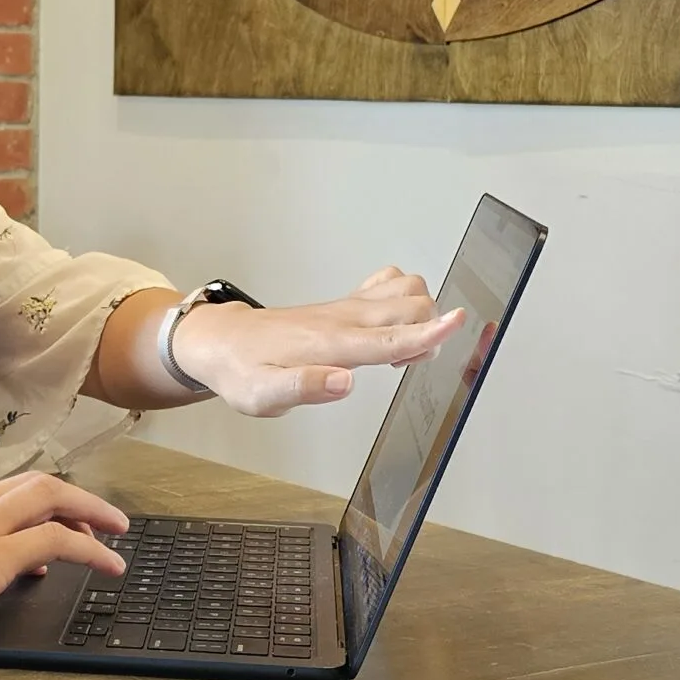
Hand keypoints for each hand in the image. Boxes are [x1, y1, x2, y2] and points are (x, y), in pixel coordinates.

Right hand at [0, 471, 131, 632]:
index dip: (19, 520)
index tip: (34, 545)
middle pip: (28, 485)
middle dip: (69, 498)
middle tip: (98, 517)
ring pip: (49, 498)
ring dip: (89, 512)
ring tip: (116, 532)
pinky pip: (56, 543)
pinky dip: (90, 549)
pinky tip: (109, 565)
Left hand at [170, 266, 462, 417]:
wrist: (220, 340)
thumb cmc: (240, 370)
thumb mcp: (262, 396)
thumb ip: (304, 389)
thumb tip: (344, 383)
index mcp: (328, 344)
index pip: (388, 338)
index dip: (427, 334)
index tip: (459, 322)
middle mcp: (342, 319)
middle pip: (410, 308)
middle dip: (431, 330)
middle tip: (412, 362)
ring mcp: (345, 308)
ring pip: (405, 288)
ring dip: (422, 313)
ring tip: (403, 346)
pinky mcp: (344, 305)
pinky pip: (388, 283)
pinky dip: (406, 297)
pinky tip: (393, 323)